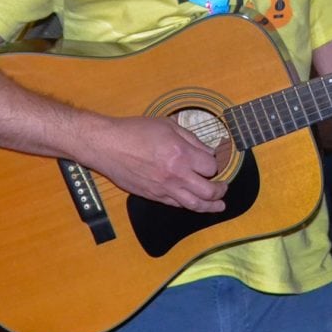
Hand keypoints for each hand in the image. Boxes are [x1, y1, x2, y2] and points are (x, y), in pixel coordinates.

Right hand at [84, 116, 227, 211]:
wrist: (108, 146)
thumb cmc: (136, 131)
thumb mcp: (168, 125)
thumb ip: (191, 139)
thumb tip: (207, 152)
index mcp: (181, 154)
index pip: (211, 167)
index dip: (215, 165)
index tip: (212, 161)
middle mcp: (175, 175)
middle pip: (208, 191)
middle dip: (220, 190)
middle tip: (224, 187)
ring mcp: (164, 189)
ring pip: (194, 204)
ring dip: (210, 206)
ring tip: (219, 206)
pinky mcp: (153, 196)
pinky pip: (176, 205)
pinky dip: (189, 206)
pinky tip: (194, 204)